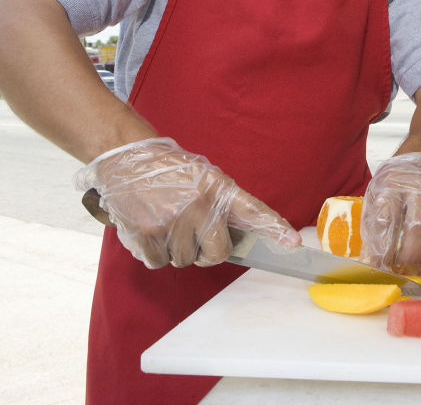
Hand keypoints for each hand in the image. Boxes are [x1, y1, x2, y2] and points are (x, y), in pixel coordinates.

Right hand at [74, 137, 299, 267]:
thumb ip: (222, 204)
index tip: (294, 243)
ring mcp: (173, 221)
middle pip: (217, 254)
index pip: (253, 211)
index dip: (274, 228)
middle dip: (207, 252)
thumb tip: (238, 237)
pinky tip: (150, 229)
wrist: (126, 158)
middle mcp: (199, 205)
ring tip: (166, 222)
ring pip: (185, 260)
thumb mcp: (204, 177)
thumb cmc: (169, 171)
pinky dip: (155, 253)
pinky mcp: (148, 234)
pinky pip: (159, 263)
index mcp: (217, 187)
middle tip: (194, 234)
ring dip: (177, 249)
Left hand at [359, 152, 420, 276]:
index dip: (385, 248)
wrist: (420, 163)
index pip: (387, 219)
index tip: (382, 265)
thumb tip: (371, 264)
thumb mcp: (375, 202)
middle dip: (412, 256)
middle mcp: (420, 186)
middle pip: (419, 225)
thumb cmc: (395, 190)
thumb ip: (374, 230)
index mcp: (392, 185)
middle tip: (405, 271)